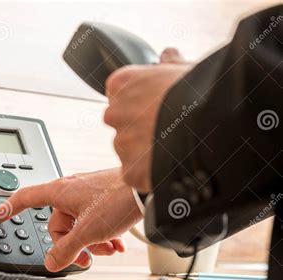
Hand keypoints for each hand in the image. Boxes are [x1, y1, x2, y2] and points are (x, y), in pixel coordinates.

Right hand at [0, 168, 141, 271]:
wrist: (148, 186)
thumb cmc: (118, 199)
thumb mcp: (88, 231)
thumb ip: (66, 249)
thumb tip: (52, 262)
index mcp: (59, 192)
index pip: (26, 198)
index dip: (9, 208)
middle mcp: (71, 190)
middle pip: (57, 223)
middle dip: (71, 244)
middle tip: (85, 258)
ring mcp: (87, 192)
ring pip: (78, 223)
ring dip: (90, 241)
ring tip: (107, 248)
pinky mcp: (102, 196)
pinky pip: (93, 218)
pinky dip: (101, 233)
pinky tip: (115, 242)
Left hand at [104, 48, 191, 191]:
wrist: (214, 124)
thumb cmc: (203, 91)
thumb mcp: (186, 69)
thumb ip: (170, 64)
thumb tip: (168, 55)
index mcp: (122, 83)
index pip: (119, 93)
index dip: (140, 101)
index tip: (157, 107)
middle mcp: (115, 112)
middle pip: (122, 122)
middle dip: (139, 127)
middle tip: (167, 130)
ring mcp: (121, 143)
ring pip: (128, 149)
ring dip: (144, 151)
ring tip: (175, 149)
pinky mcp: (130, 170)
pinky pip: (136, 174)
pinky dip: (149, 174)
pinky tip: (172, 166)